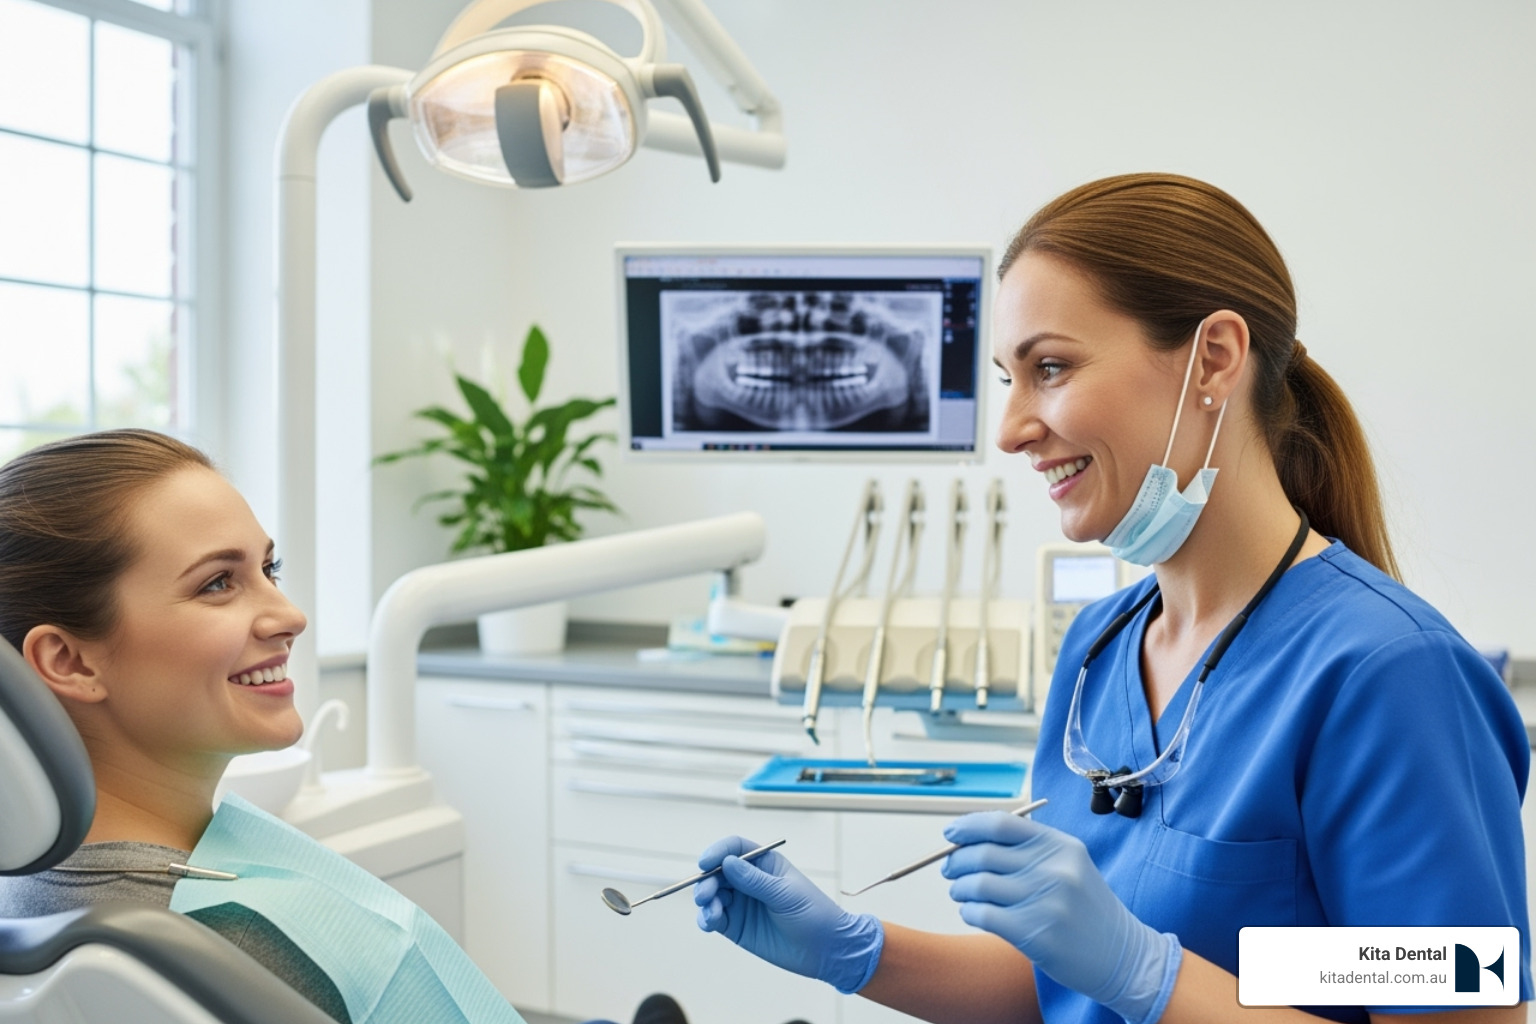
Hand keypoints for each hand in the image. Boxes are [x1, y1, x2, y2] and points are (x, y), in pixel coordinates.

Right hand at [694, 835, 882, 993]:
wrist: (825, 950)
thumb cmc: (814, 914)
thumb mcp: (786, 894)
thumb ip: (755, 881)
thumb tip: (727, 863)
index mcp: (764, 864)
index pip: (735, 849)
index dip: (718, 852)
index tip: (706, 863)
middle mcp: (749, 881)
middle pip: (718, 872)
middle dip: (707, 881)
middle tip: (706, 895)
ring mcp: (741, 903)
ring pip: (712, 895)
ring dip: (705, 900)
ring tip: (712, 913)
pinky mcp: (736, 926)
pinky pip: (714, 917)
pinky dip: (706, 918)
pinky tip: (710, 922)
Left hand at [942, 812, 1180, 1023]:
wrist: (1122, 957)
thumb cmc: (1085, 910)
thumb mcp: (1069, 866)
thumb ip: (1027, 850)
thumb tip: (967, 840)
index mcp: (1060, 845)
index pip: (1000, 823)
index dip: (968, 826)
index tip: (950, 833)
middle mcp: (1053, 869)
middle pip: (982, 853)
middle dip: (956, 860)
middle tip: (950, 870)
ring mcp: (1045, 902)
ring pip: (977, 884)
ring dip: (959, 888)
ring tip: (961, 893)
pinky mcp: (1035, 934)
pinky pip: (982, 915)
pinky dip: (969, 912)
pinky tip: (974, 914)